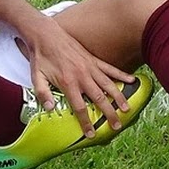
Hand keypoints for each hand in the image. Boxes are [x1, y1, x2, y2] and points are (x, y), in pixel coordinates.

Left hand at [23, 21, 136, 137]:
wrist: (46, 35)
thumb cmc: (41, 57)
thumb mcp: (36, 77)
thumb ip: (43, 94)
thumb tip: (50, 109)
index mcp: (68, 83)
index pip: (80, 108)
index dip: (86, 122)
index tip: (91, 134)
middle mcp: (82, 76)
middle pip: (99, 99)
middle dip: (109, 114)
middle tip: (117, 126)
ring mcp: (90, 67)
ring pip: (108, 85)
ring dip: (119, 97)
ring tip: (127, 109)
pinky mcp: (93, 59)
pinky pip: (110, 69)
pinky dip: (122, 75)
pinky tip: (132, 80)